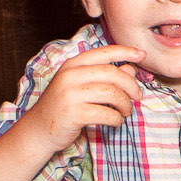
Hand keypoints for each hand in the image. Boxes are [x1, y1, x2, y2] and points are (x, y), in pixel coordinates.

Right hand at [24, 43, 146, 147]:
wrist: (38, 129)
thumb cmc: (63, 106)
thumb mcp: (81, 86)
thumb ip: (105, 76)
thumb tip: (131, 69)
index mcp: (73, 65)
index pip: (104, 52)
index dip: (126, 52)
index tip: (142, 55)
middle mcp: (70, 76)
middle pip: (112, 74)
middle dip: (131, 85)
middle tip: (137, 96)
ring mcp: (70, 94)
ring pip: (112, 94)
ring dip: (125, 104)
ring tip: (125, 111)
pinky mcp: (73, 114)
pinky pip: (106, 114)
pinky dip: (117, 119)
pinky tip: (115, 121)